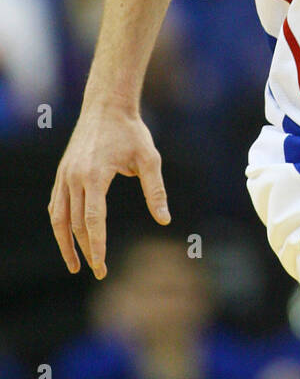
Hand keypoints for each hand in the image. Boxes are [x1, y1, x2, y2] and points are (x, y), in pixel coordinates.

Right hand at [48, 104, 169, 278]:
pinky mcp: (62, 173)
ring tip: (75, 265)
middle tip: (99, 272)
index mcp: (94, 175)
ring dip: (66, 243)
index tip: (101, 266)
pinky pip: (56, 205)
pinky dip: (60, 224)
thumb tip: (164, 220)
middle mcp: (74, 177)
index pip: (93, 220)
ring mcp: (64, 175)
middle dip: (86, 250)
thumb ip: (156, 191)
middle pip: (75, 224)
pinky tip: (68, 237)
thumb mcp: (150, 159)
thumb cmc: (132, 132)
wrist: (107, 106)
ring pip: (59, 217)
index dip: (97, 245)